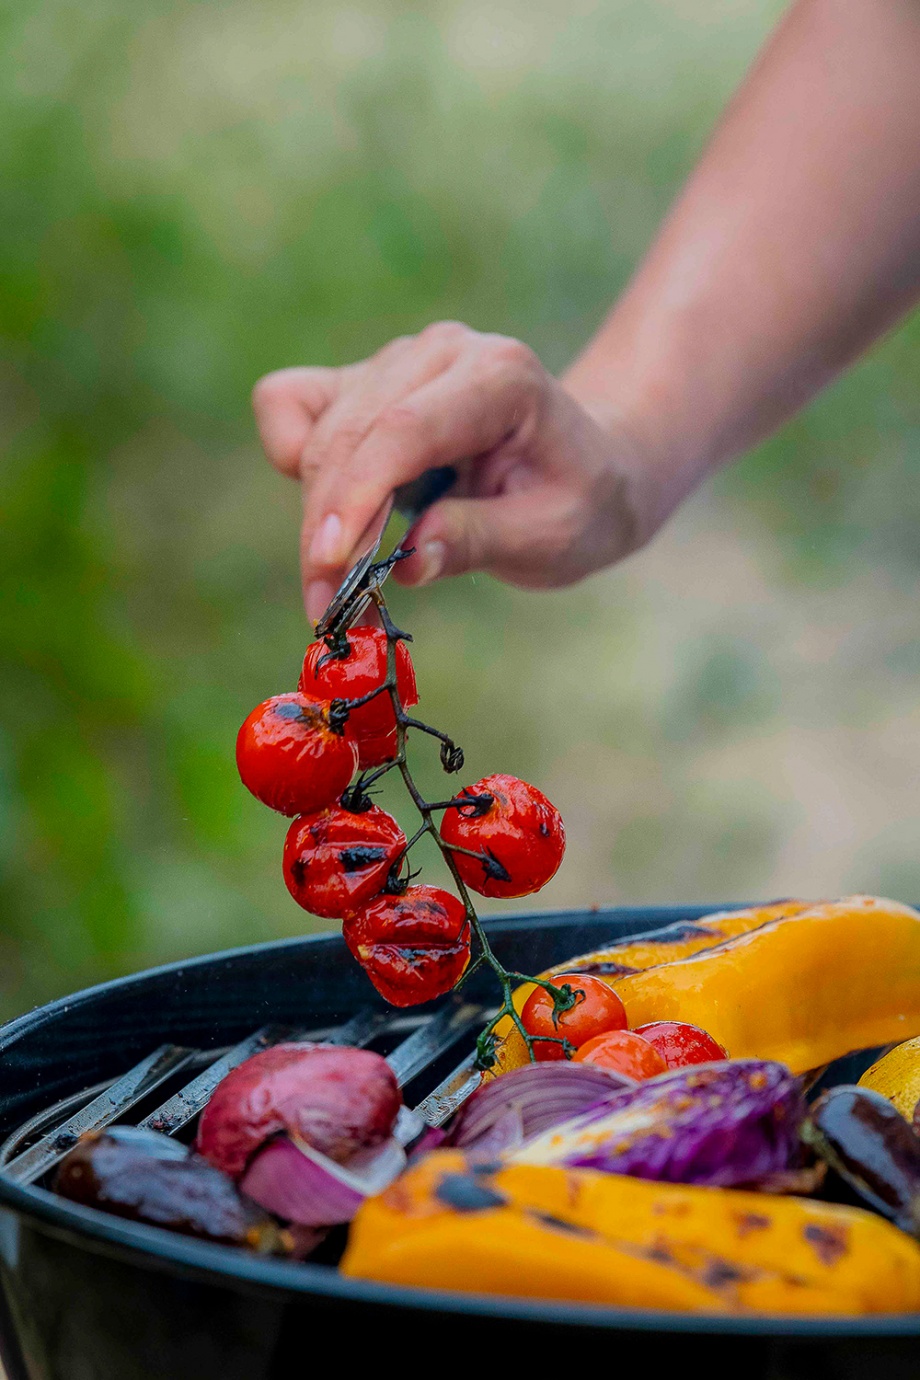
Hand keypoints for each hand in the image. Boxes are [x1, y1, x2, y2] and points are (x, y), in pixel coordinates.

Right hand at [253, 322, 667, 622]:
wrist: (590, 469)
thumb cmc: (578, 503)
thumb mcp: (551, 536)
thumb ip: (481, 540)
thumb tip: (409, 562)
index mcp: (499, 378)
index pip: (404, 429)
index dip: (358, 496)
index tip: (330, 563)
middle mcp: (443, 353)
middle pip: (351, 437)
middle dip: (328, 528)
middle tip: (328, 610)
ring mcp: (398, 362)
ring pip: (318, 435)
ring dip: (316, 517)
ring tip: (337, 591)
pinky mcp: (364, 384)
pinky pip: (292, 405)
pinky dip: (295, 461)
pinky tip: (334, 515)